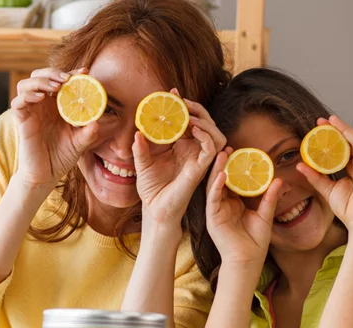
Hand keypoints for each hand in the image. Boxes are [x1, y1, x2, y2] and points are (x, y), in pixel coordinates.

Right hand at [11, 67, 100, 189]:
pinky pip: (17, 102)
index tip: (84, 71)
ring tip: (55, 87)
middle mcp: (42, 105)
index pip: (60, 80)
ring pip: (25, 84)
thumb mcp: (81, 143)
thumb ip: (89, 132)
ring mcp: (30, 111)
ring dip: (40, 81)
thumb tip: (97, 122)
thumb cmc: (62, 157)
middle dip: (53, 72)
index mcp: (56, 105)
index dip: (71, 72)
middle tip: (67, 79)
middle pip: (40, 75)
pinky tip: (41, 98)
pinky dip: (28, 95)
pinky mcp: (21, 121)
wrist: (46, 175)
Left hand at [134, 91, 225, 230]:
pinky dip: (206, 135)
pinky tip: (193, 129)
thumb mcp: (142, 163)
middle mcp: (193, 150)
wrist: (154, 209)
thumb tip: (137, 131)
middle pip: (204, 122)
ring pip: (215, 133)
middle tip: (180, 100)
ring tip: (189, 115)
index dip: (183, 105)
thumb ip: (141, 147)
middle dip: (196, 108)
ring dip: (205, 120)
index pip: (187, 120)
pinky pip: (212, 148)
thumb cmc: (151, 188)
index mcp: (181, 146)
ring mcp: (199, 159)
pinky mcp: (201, 168)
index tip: (172, 92)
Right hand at [206, 148, 282, 265]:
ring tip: (221, 155)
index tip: (240, 152)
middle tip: (228, 148)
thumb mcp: (265, 215)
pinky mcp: (212, 218)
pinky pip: (212, 199)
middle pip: (222, 180)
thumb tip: (279, 180)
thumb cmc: (255, 241)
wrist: (248, 260)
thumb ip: (269, 198)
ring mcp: (216, 211)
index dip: (235, 167)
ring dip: (217, 170)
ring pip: (214, 186)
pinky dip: (216, 187)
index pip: (233, 181)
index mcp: (234, 204)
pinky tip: (221, 175)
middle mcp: (223, 205)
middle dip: (224, 164)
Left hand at [297, 116, 352, 233]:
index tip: (316, 129)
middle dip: (336, 130)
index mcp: (351, 169)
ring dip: (346, 129)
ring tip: (333, 120)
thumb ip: (315, 177)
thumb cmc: (347, 208)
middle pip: (349, 142)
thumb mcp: (326, 189)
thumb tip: (299, 164)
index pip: (340, 149)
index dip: (330, 138)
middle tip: (321, 121)